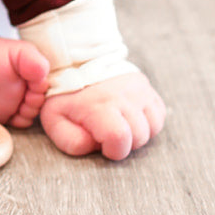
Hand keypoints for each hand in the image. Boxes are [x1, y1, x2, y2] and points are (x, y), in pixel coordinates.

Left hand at [39, 71, 165, 160]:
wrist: (76, 64)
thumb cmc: (65, 97)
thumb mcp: (55, 119)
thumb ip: (71, 141)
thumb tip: (94, 147)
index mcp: (99, 104)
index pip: (119, 138)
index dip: (114, 150)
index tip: (104, 145)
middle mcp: (123, 94)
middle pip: (139, 136)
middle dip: (125, 143)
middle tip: (109, 133)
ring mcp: (137, 88)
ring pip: (153, 126)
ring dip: (138, 133)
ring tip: (120, 125)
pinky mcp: (145, 85)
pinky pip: (159, 114)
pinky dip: (148, 121)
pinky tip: (130, 117)